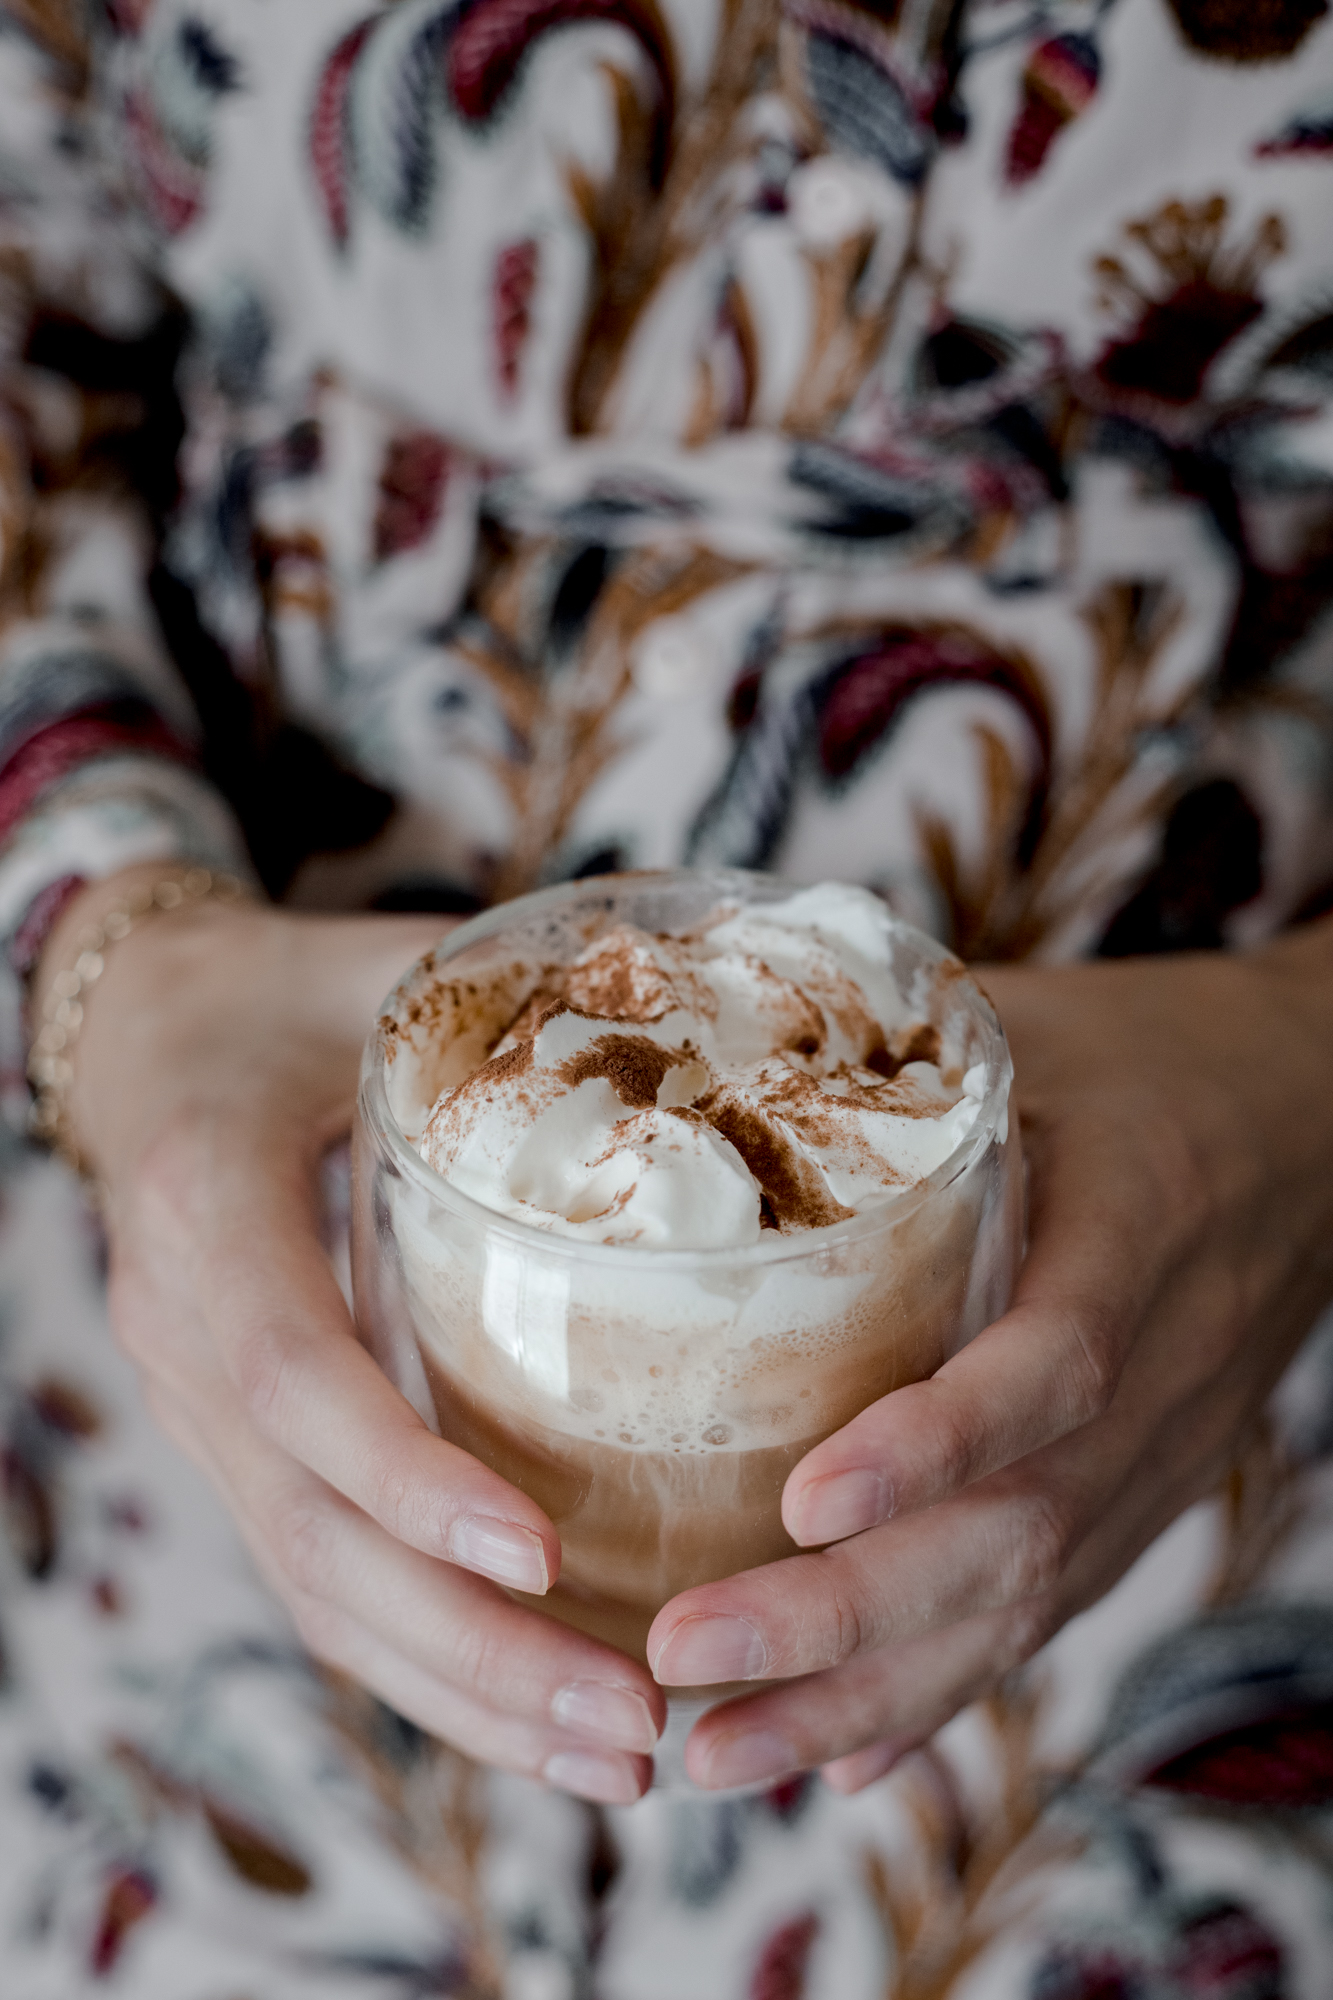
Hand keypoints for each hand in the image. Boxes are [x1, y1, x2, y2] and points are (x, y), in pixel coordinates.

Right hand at [38, 866, 663, 1802]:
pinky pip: (318, 1570)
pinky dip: (424, 1654)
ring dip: (455, 1690)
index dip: (406, 1476)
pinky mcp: (239, 1441)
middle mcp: (180, 1328)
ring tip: (612, 1758)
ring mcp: (197, 1403)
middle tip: (627, 1723)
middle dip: (464, 1647)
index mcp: (205, 1201)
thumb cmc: (287, 991)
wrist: (151, 1031)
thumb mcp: (391, 969)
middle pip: (305, 1532)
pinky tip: (535, 1707)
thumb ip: (532, 1000)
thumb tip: (735, 1024)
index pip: (292, 1374)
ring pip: (307, 1586)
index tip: (544, 1554)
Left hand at [647, 921, 1332, 1792]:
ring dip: (870, 1693)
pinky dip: (943, 1693)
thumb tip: (685, 1049)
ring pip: (1027, 1602)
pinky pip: (1051, 1613)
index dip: (938, 1443)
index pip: (1052, 1363)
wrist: (1318, 1115)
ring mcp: (1161, 1452)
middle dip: (848, 1616)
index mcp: (1138, 1224)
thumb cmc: (1149, 1055)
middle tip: (684, 1656)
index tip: (803, 1502)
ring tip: (720, 1757)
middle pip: (1020, 1528)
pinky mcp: (1145, 1493)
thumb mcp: (1033, 1025)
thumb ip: (892, 1054)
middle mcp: (1160, 1367)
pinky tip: (841, 1753)